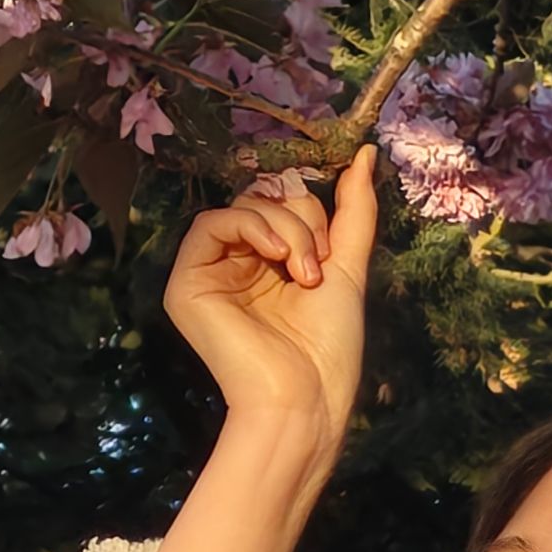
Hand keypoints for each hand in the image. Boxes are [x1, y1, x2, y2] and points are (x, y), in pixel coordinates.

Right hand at [145, 155, 376, 551]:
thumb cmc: (329, 346)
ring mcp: (209, 274)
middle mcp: (236, 266)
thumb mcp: (348, 267)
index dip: (310, 211)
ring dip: (282, 229)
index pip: (283, 205)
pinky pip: (210, 224)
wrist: (305, 398)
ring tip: (302, 272)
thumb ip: (354, 211)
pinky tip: (273, 255)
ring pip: (241, 208)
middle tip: (316, 266)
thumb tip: (366, 152)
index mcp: (270, 265)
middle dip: (298, 220)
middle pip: (262, 201)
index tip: (329, 249)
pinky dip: (249, 227)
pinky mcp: (186, 284)